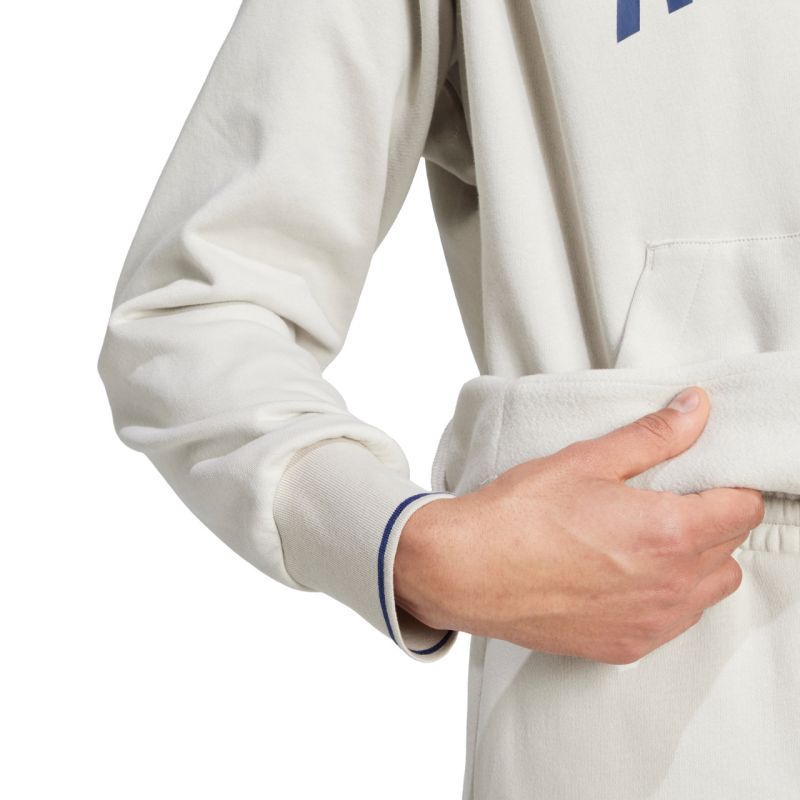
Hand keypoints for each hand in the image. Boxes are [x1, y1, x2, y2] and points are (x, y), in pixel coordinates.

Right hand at [394, 386, 764, 663]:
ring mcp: (649, 623)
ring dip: (697, 563)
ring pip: (709, 590)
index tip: (705, 480)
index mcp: (667, 532)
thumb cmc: (519, 514)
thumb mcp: (587, 460)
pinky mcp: (625, 646)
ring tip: (649, 540)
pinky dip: (667, 597)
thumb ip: (653, 436)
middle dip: (712, 522)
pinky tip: (627, 575)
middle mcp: (670, 585)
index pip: (743, 510)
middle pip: (730, 549)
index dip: (730, 488)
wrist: (467, 569)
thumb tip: (696, 408)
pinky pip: (674, 622)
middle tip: (668, 503)